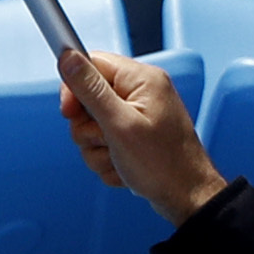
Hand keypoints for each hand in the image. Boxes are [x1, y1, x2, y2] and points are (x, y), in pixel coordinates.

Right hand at [58, 50, 226, 227]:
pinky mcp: (133, 134)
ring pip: (91, 126)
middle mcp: (140, 93)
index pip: (92, 64)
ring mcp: (136, 115)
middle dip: (87, 128)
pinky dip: (106, 158)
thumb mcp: (119, 125)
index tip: (69, 112)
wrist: (185, 196)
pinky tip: (123, 166)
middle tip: (106, 141)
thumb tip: (68, 57)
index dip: (73, 88)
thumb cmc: (162, 163)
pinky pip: (101, 143)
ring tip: (118, 158)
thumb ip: (90, 90)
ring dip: (96, 149)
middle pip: (87, 99)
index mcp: (141, 80)